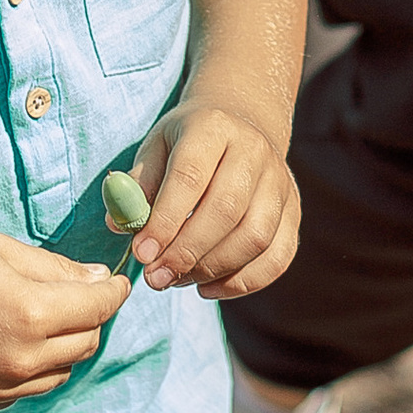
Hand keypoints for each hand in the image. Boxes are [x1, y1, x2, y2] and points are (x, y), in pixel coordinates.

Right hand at [0, 223, 126, 412]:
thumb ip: (56, 269)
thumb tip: (98, 280)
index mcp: (30, 314)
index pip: (98, 308)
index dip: (113, 291)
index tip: (117, 281)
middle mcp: (20, 361)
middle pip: (86, 343)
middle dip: (89, 316)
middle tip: (76, 293)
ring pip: (60, 372)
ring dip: (62, 346)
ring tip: (36, 316)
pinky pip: (25, 389)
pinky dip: (29, 367)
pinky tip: (3, 339)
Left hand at [127, 98, 300, 301]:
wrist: (240, 125)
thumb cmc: (187, 143)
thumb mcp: (157, 148)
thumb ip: (137, 185)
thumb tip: (118, 226)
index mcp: (213, 128)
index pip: (191, 175)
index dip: (165, 220)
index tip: (141, 253)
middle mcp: (254, 151)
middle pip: (226, 209)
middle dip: (186, 252)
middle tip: (155, 278)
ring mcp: (280, 181)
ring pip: (255, 236)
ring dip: (213, 269)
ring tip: (177, 280)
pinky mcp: (293, 211)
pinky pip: (277, 256)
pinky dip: (243, 282)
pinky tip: (208, 287)